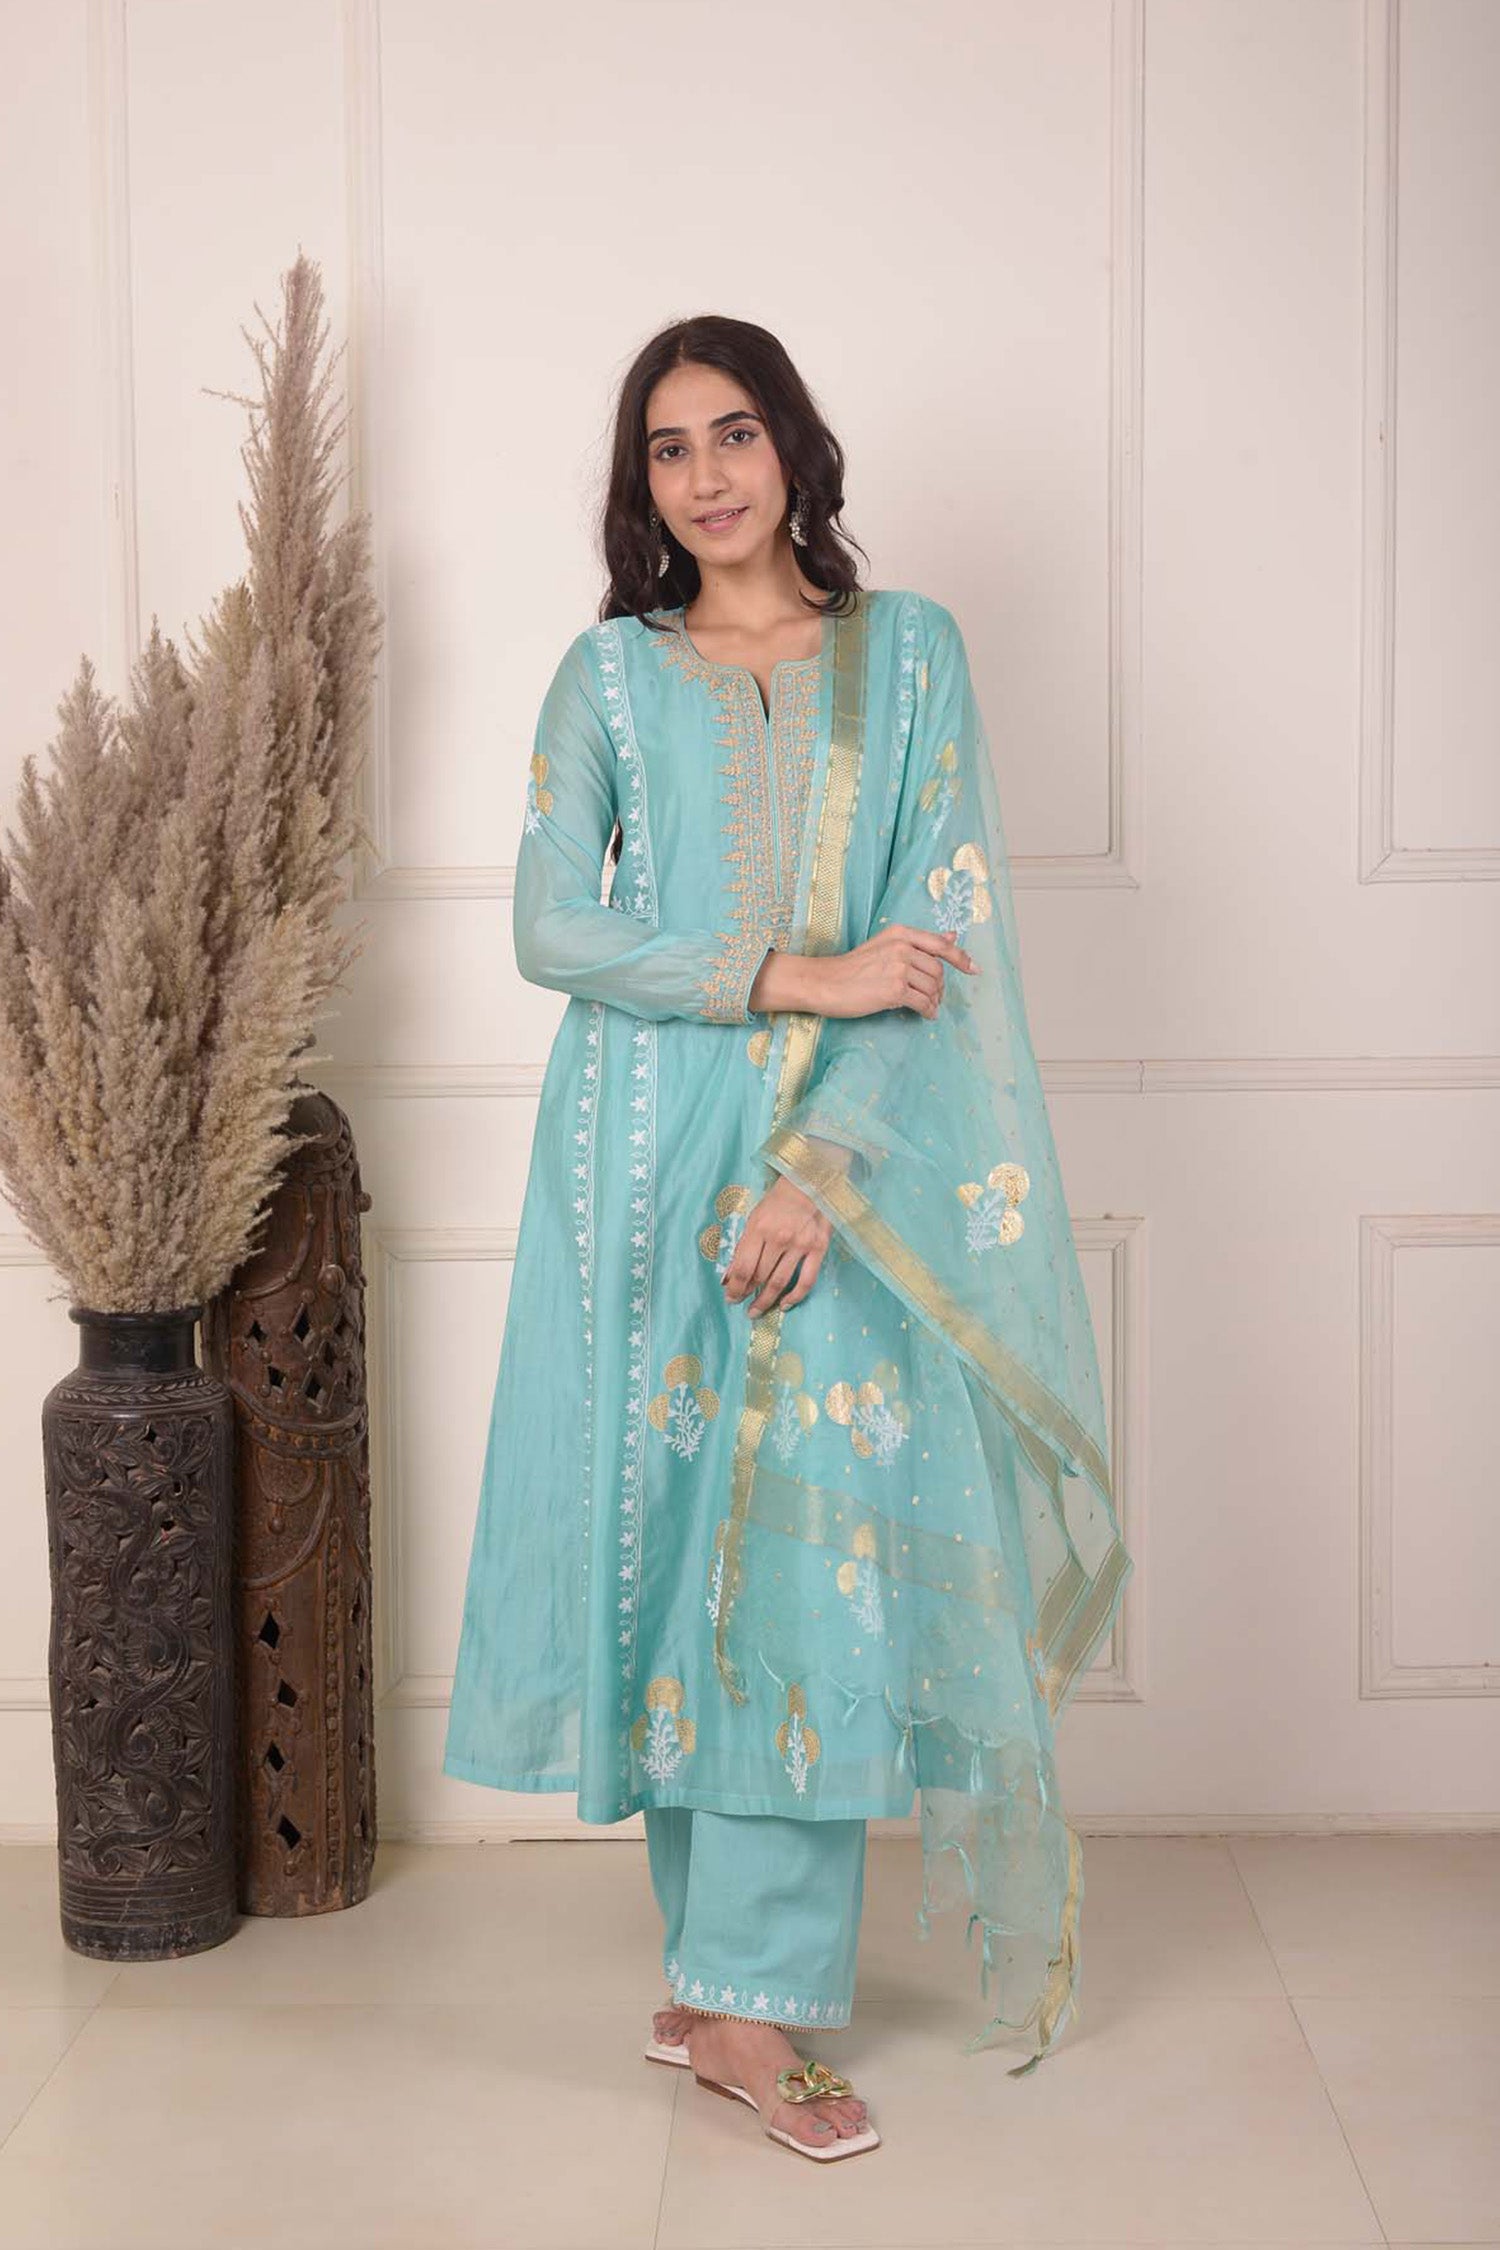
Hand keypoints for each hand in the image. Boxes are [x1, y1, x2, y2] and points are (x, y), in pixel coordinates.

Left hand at [721, 1175, 832, 1315]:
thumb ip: (744, 1246)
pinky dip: (795, 1296)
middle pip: (760, 1276)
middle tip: (744, 1308)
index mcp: (759, 1228)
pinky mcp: (818, 1249)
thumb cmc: (778, 1201)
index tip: (731, 1298)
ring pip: (780, 1282)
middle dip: (749, 1295)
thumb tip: (731, 1274)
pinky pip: (806, 1280)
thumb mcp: (755, 1218)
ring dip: (767, 1300)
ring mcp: (800, 1245)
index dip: (736, 1287)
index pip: (743, 1267)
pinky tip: (785, 1304)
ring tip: (758, 1311)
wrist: (810, 1183)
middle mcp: (779, 1238)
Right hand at [749, 927, 976, 1020]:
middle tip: (934, 998)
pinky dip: (928, 1011)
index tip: (974, 969)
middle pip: (938, 970)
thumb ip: (919, 942)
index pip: (940, 945)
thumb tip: (952, 936)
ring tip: (927, 1007)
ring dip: (934, 1000)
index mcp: (901, 933)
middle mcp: (902, 947)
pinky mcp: (894, 990)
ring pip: (933, 987)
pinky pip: (923, 1002)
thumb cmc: (853, 967)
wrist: (826, 982)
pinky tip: (925, 1015)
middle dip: (940, 987)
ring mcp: (898, 968)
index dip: (961, 958)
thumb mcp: (886, 946)